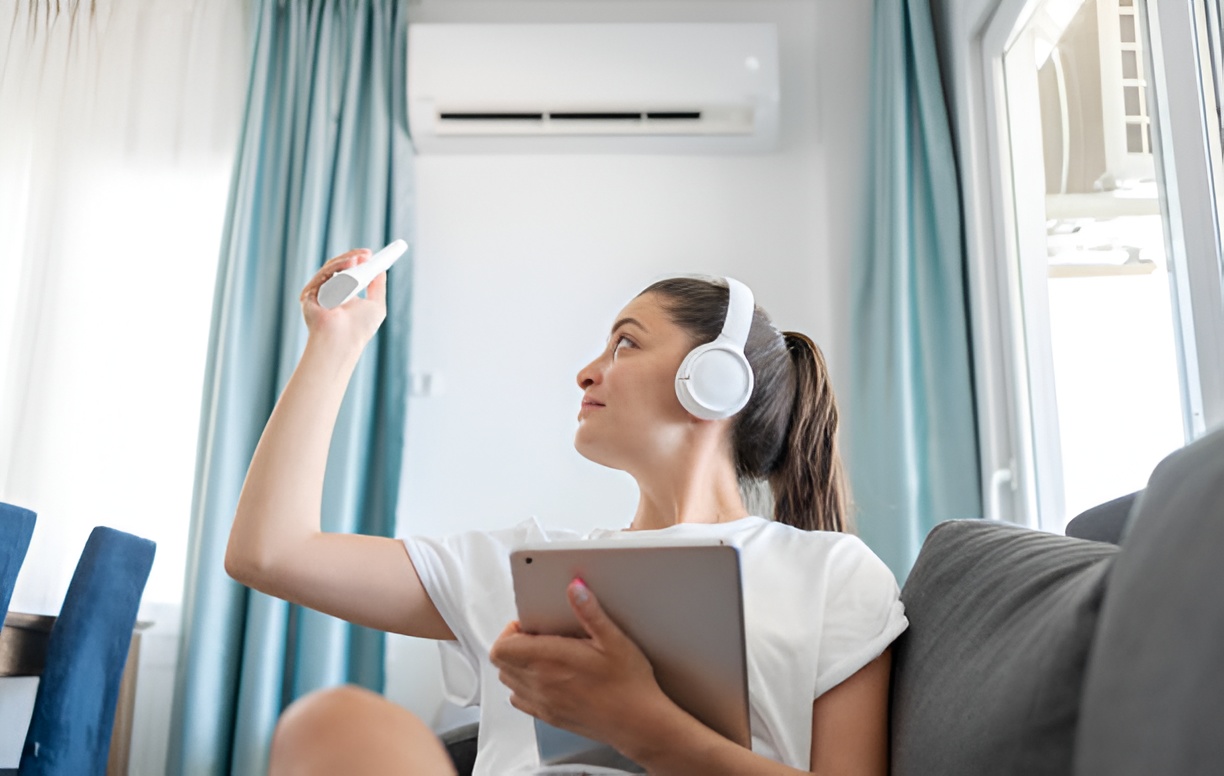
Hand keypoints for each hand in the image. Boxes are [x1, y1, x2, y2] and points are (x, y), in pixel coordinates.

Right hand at [298, 249, 387, 349]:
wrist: (342, 340)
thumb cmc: (359, 329)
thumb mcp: (376, 305)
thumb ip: (378, 287)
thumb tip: (381, 270)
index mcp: (345, 297)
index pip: (350, 274)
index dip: (359, 263)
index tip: (371, 255)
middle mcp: (330, 294)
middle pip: (340, 268)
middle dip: (354, 258)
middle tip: (368, 254)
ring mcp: (319, 293)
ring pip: (331, 268)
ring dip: (348, 259)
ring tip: (364, 257)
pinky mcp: (309, 293)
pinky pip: (323, 274)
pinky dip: (337, 266)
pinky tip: (351, 263)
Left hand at [489, 579, 669, 747]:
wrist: (638, 722)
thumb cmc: (628, 683)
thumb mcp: (613, 640)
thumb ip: (590, 612)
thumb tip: (575, 589)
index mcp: (550, 661)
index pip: (502, 647)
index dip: (510, 631)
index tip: (529, 625)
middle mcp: (540, 684)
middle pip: (501, 662)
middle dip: (512, 644)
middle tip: (536, 636)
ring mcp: (543, 703)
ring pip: (508, 681)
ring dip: (516, 665)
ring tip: (541, 656)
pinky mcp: (550, 717)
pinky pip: (519, 701)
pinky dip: (523, 687)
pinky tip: (545, 679)